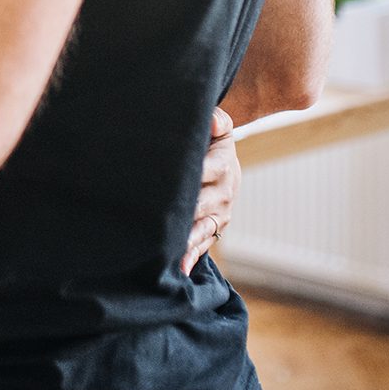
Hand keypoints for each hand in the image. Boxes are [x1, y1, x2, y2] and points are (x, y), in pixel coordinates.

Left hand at [181, 106, 238, 274]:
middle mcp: (224, 193)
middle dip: (186, 213)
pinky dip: (192, 255)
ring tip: (174, 255)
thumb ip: (217, 121)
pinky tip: (180, 268)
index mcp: (223, 165)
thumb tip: (213, 124)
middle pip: (204, 204)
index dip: (195, 174)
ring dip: (190, 242)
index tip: (176, 181)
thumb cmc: (211, 139)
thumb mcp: (218, 126)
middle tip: (164, 223)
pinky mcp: (214, 227)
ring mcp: (220, 213)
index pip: (209, 170)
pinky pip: (204, 243)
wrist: (223, 159)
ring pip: (205, 228)